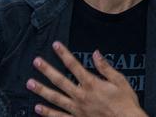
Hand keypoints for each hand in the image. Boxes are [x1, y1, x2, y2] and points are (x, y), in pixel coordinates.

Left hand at [28, 42, 147, 116]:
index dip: (64, 54)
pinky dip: (47, 113)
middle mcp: (81, 96)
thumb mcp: (119, 81)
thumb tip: (96, 54)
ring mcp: (77, 109)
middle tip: (36, 62)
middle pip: (60, 80)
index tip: (55, 45)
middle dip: (47, 70)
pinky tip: (38, 108)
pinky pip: (59, 116)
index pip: (74, 65)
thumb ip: (105, 68)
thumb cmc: (125, 102)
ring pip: (55, 98)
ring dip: (42, 90)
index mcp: (91, 84)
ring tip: (30, 83)